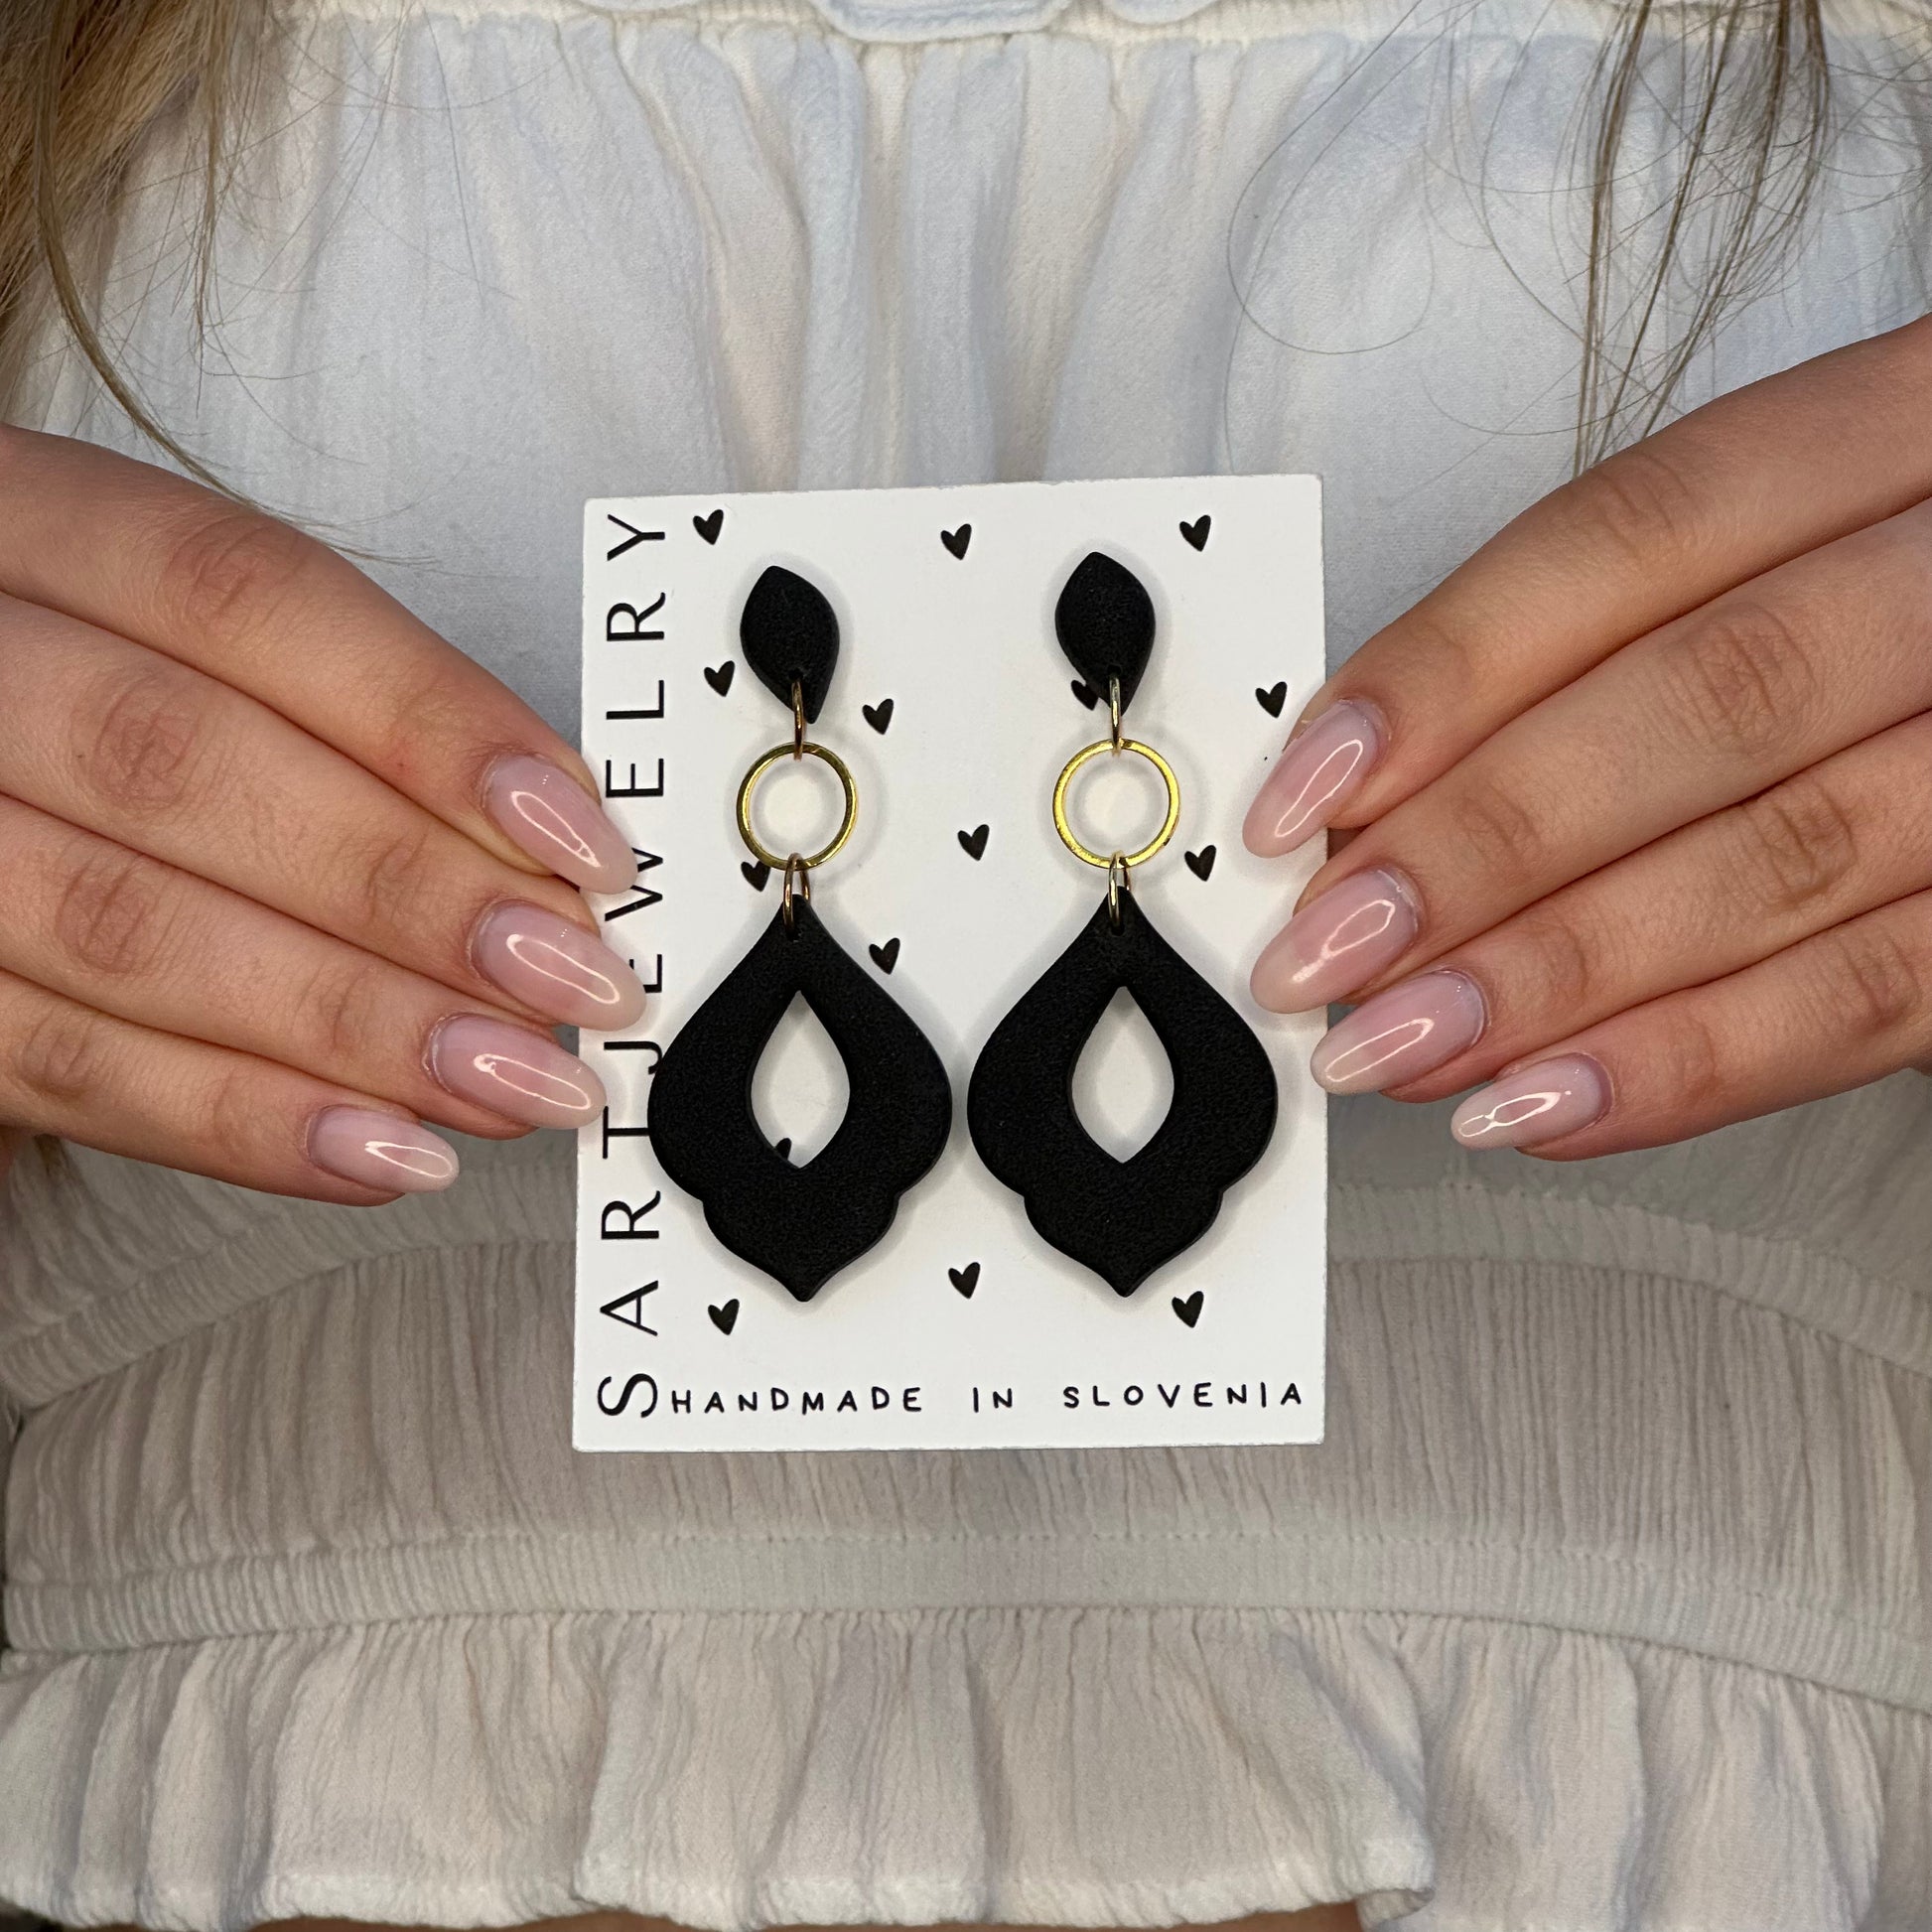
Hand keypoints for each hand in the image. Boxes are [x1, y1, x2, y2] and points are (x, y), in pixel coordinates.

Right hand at [0, 429, 643, 1200]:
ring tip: (511, 1080)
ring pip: (124, 927)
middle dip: (409, 889)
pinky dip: (241, 1122)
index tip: (581, 838)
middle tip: (570, 979)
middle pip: (184, 763)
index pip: (249, 597)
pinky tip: (385, 1150)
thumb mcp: (187, 640)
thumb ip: (346, 713)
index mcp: (42, 526)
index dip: (434, 725)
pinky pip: (60, 1070)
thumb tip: (545, 836)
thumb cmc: (93, 698)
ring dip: (353, 1024)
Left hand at [1242, 315, 1931, 1156]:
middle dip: (1485, 841)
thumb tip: (1368, 791)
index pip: (1634, 533)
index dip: (1445, 671)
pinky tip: (1542, 1103)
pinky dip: (1693, 1064)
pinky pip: (1877, 997)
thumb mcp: (1773, 551)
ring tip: (1402, 1044)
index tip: (1301, 797)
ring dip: (1558, 974)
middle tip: (1329, 949)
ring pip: (1786, 856)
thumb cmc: (1879, 599)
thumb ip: (1594, 642)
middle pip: (1709, 697)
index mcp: (1884, 432)